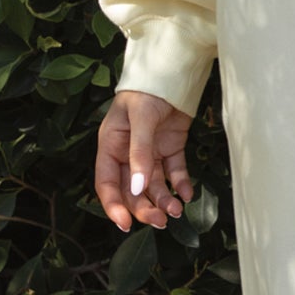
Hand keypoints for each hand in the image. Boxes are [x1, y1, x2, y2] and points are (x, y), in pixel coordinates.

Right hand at [94, 89, 195, 232]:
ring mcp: (150, 152)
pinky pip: (174, 172)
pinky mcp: (170, 148)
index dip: (114, 206)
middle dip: (145, 208)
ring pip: (154, 185)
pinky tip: (187, 194)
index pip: (107, 183)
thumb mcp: (140, 120)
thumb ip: (140, 154)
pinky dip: (181, 185)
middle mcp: (127, 153)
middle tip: (161, 221)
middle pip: (133, 190)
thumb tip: (138, 189)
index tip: (126, 225)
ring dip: (164, 200)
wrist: (172, 69)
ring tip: (177, 210)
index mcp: (110, 146)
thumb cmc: (146, 90)